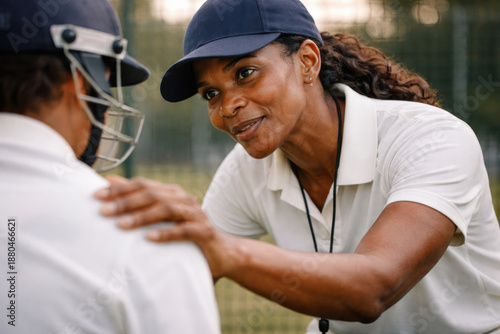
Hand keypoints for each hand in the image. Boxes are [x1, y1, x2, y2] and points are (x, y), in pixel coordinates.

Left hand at [94, 175, 237, 278]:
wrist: (222, 252)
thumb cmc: (185, 234)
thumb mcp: (161, 217)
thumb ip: (139, 199)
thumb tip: (110, 181)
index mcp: (172, 193)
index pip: (143, 185)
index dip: (120, 189)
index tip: (96, 196)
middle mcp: (184, 199)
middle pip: (152, 194)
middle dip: (126, 202)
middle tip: (103, 211)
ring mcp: (195, 214)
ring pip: (166, 209)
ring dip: (142, 216)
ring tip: (121, 225)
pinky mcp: (204, 231)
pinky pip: (184, 230)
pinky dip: (166, 233)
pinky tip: (149, 238)